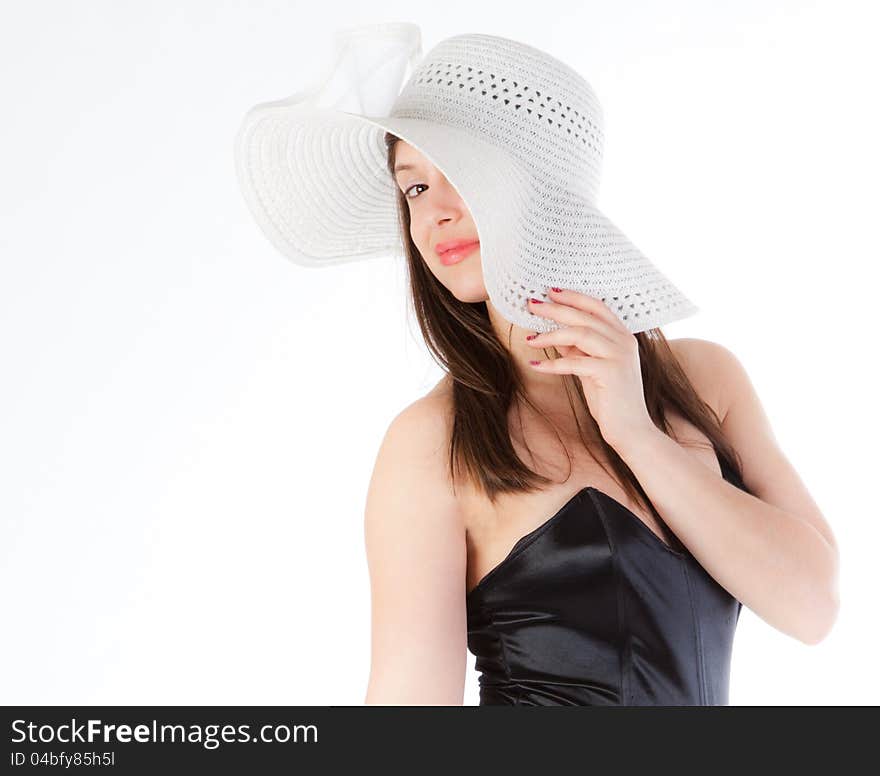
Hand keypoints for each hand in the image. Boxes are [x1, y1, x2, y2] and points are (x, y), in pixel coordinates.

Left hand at [525, 287, 657, 451]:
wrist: (631, 430)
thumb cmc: (610, 399)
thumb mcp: (592, 368)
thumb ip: (578, 349)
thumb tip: (554, 335)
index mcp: (623, 336)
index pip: (597, 306)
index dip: (573, 297)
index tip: (550, 292)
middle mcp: (624, 341)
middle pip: (585, 316)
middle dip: (555, 309)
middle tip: (532, 305)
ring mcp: (619, 356)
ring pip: (580, 334)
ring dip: (550, 335)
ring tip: (530, 339)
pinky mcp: (611, 373)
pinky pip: (575, 362)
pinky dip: (552, 364)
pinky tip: (535, 365)